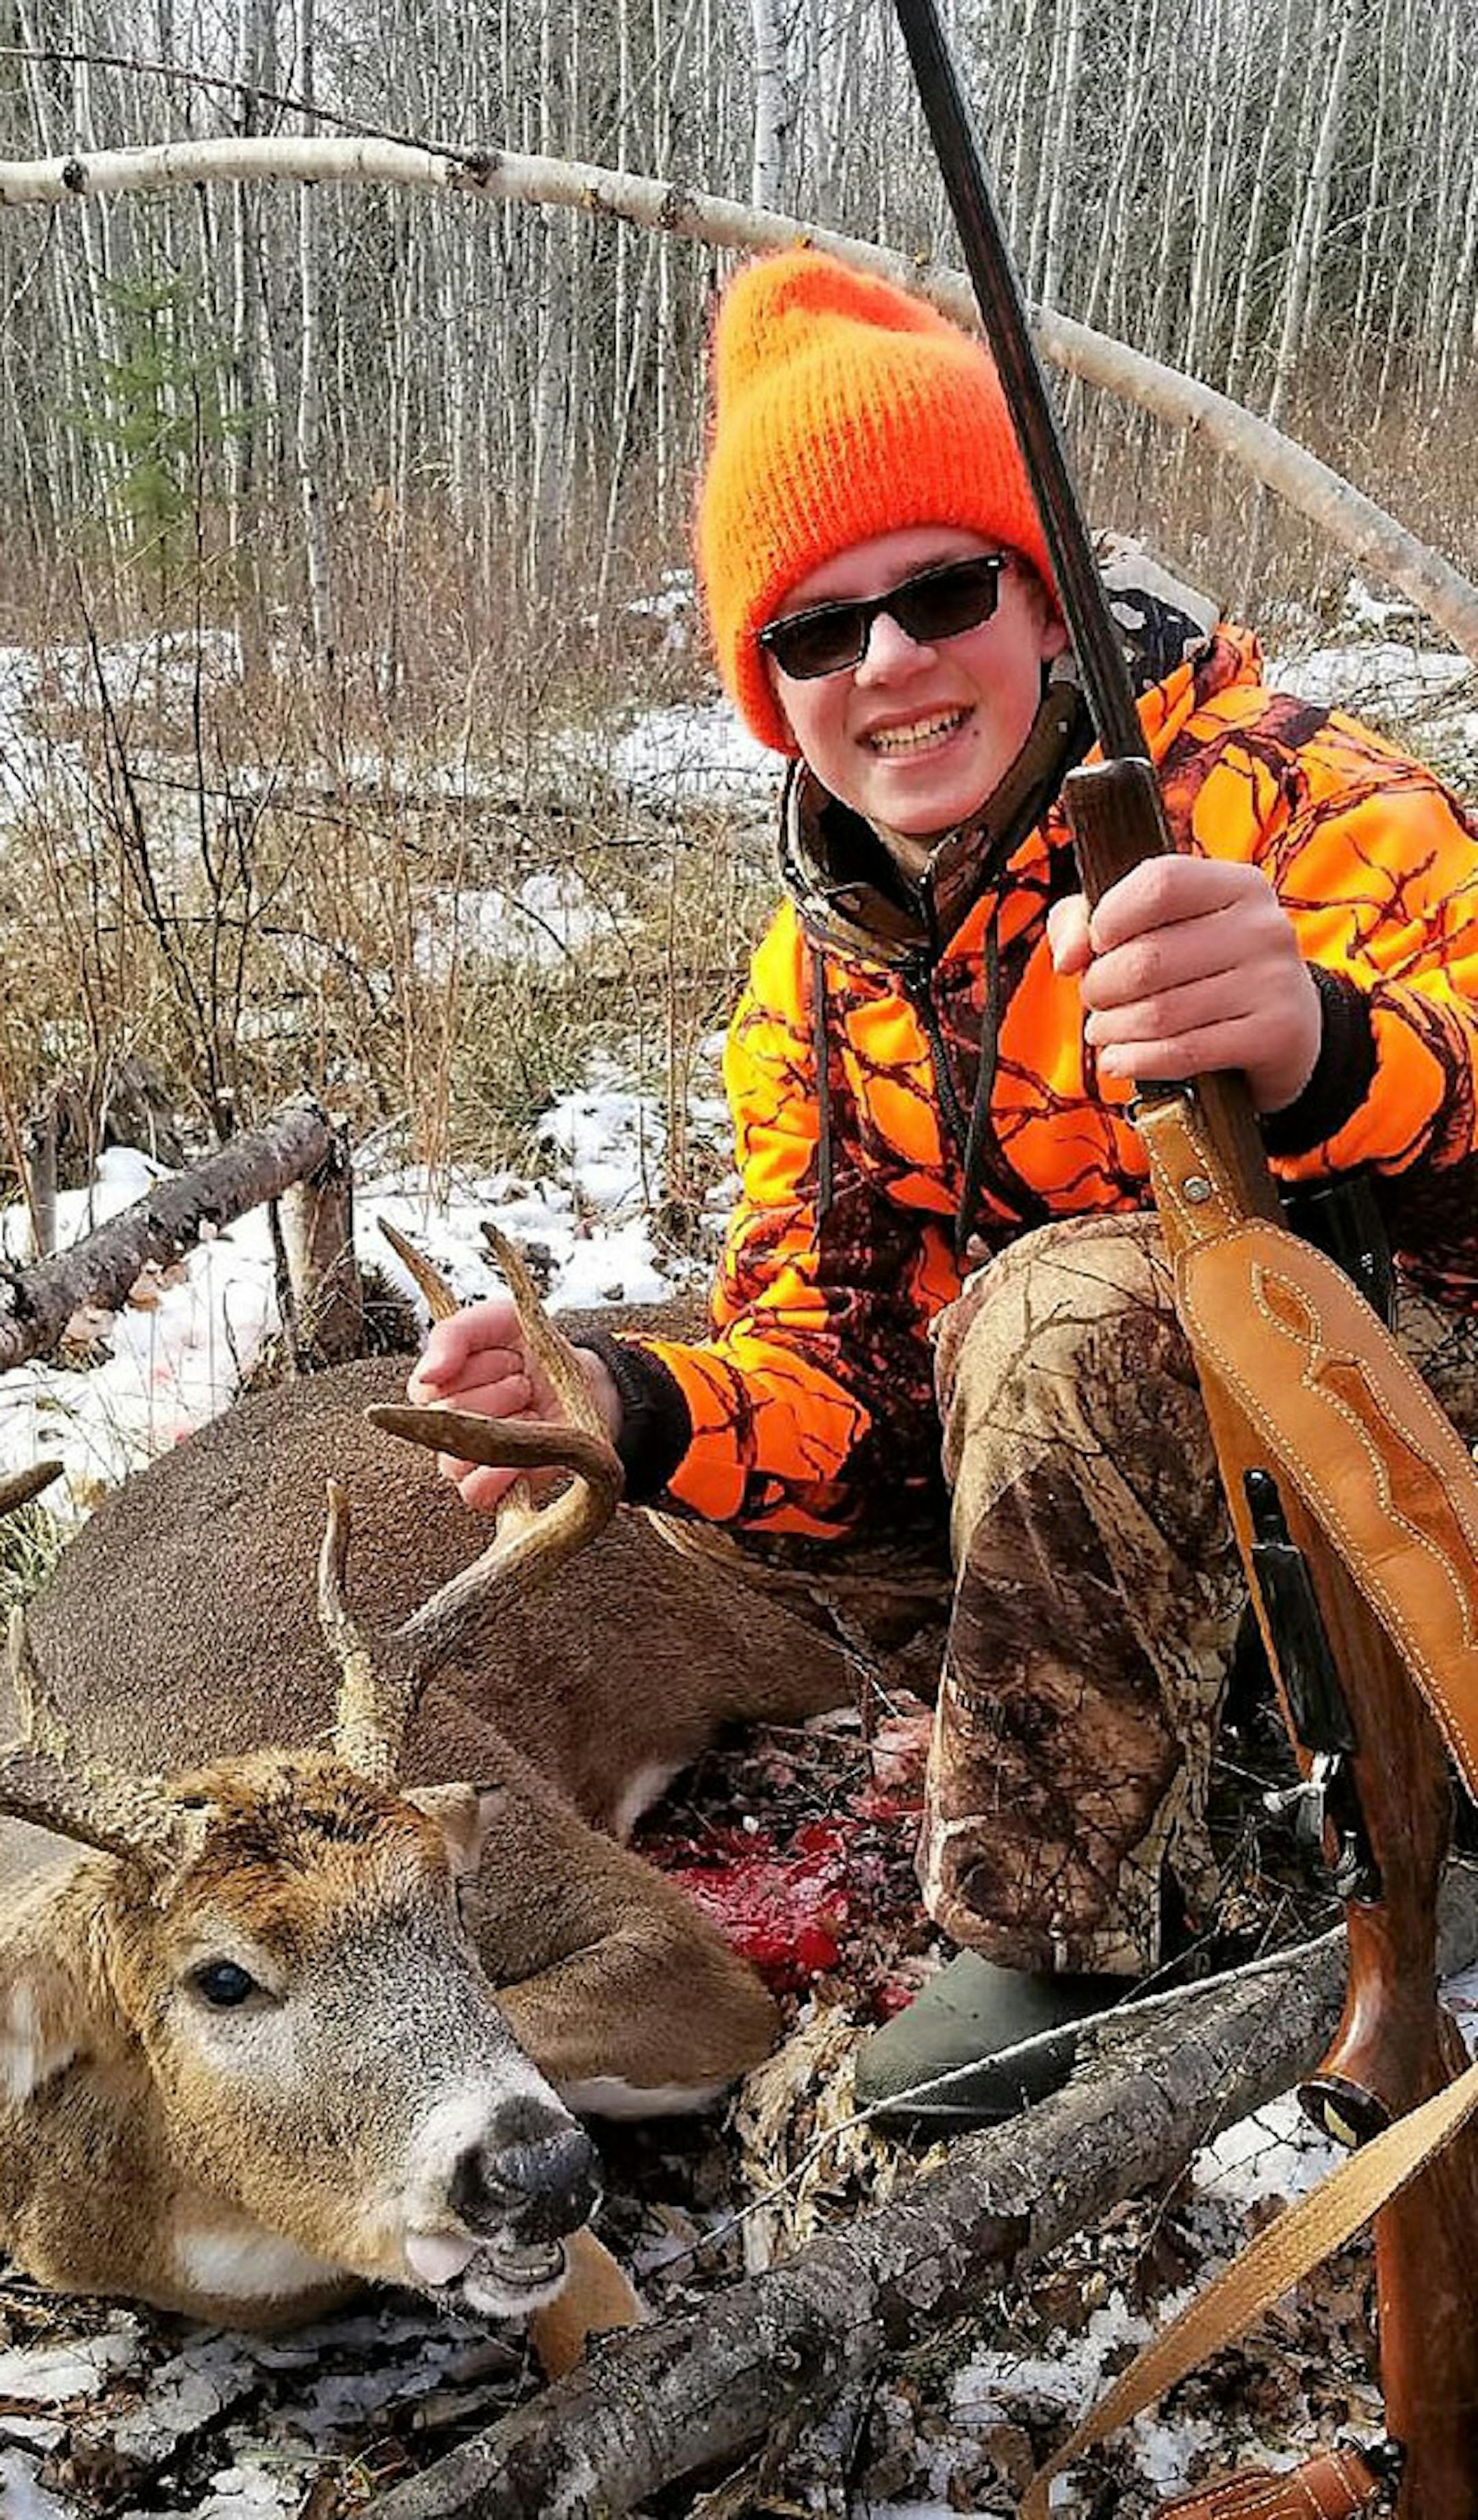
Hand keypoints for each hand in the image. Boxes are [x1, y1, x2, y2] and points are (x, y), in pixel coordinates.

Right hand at [406, 1296, 622, 1514]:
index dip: (474, 1368)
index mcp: (438, 1390)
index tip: (508, 1356)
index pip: (427, 1389)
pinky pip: (474, 1493)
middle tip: (524, 1383)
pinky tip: (525, 1446)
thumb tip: (428, 1374)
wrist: (589, 1383)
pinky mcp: (495, 1491)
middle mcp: (448, 1429)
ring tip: (530, 1410)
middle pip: (447, 1418)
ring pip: (456, 1457)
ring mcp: (470, 1462)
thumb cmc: (536, 1352)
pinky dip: (498, 1472)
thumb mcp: (498, 1321)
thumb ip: (453, 1335)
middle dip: (498, 1391)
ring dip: (505, 1425)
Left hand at [1047, 856, 1321, 1113]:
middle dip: (1102, 986)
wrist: (1284, 1031)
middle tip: (1096, 999)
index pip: (1161, 882)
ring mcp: (1274, 981)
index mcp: (1236, 885)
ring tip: (1103, 1031)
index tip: (1097, 944)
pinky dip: (1136, 1060)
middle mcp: (1263, 927)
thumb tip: (1068, 956)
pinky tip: (1118, 1060)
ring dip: (1113, 1028)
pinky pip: (1184, 1052)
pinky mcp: (1276, 1034)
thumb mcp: (1155, 927)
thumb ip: (1088, 919)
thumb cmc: (1202, 969)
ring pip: (1160, 1012)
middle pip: (1149, 957)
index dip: (1111, 916)